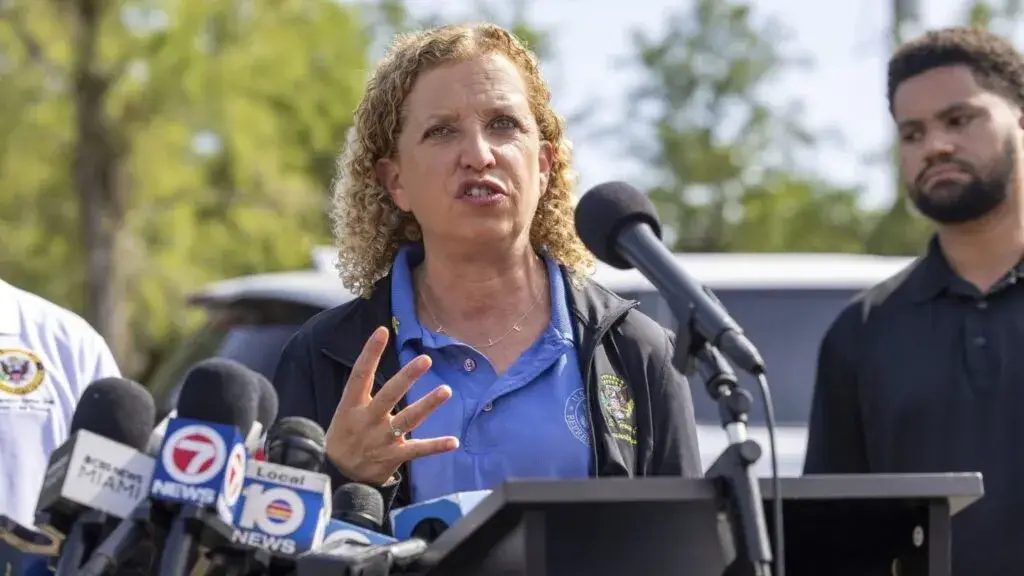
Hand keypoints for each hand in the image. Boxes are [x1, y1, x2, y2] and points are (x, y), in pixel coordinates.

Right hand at [325, 326, 458, 485]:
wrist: (336, 475)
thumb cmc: (344, 436)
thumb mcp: (343, 411)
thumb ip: (361, 391)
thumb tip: (373, 358)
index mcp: (351, 406)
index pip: (360, 374)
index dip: (370, 353)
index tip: (382, 331)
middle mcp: (367, 420)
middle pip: (389, 395)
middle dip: (407, 377)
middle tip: (425, 359)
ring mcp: (381, 438)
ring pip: (408, 419)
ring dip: (427, 405)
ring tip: (446, 390)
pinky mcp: (394, 456)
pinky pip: (418, 450)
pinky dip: (436, 446)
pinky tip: (453, 442)